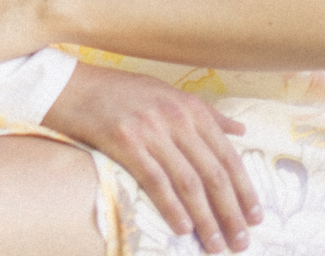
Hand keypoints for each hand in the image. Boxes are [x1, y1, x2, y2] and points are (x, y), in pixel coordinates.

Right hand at [43, 63, 260, 252]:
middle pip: (213, 174)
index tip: (256, 218)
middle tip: (240, 242)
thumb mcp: (166, 93)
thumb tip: (240, 130)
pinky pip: (155, 181)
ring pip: (189, 183)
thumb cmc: (118, 91)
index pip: (228, 156)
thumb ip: (205, 113)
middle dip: (231, 213)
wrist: (68, 85)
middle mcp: (175, 118)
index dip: (245, 191)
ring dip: (206, 219)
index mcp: (190, 108)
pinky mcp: (124, 141)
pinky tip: (182, 228)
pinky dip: (172, 207)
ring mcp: (150, 130)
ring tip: (215, 245)